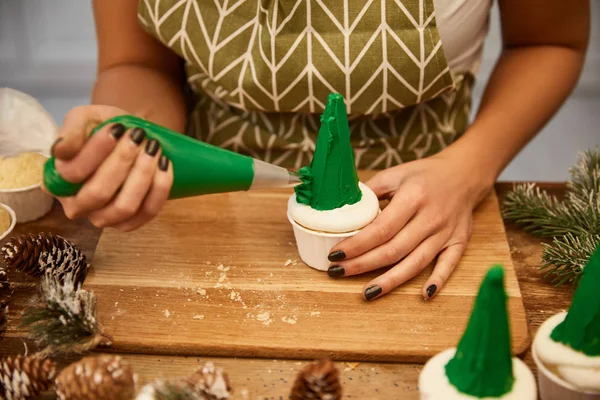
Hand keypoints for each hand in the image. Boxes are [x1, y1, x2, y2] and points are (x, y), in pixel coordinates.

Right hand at [43, 105, 172, 230]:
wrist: (131, 139)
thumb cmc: (104, 129)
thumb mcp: (86, 118)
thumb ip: (72, 128)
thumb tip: (61, 151)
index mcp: (58, 180)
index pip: (73, 172)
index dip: (96, 150)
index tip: (117, 128)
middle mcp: (76, 205)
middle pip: (99, 193)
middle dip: (123, 161)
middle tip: (139, 136)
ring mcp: (103, 218)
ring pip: (124, 207)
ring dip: (143, 175)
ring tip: (154, 148)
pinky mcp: (129, 223)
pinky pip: (147, 213)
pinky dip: (159, 189)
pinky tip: (165, 164)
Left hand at [326, 152, 492, 300]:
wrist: (464, 173)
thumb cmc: (424, 175)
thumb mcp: (395, 174)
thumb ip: (370, 191)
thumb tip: (343, 210)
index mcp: (413, 197)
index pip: (381, 229)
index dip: (357, 245)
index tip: (336, 254)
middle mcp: (431, 217)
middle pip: (394, 250)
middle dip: (363, 265)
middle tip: (338, 272)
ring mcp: (446, 232)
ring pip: (416, 263)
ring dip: (390, 281)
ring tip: (367, 293)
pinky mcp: (459, 242)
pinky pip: (448, 265)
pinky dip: (438, 281)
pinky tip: (423, 295)